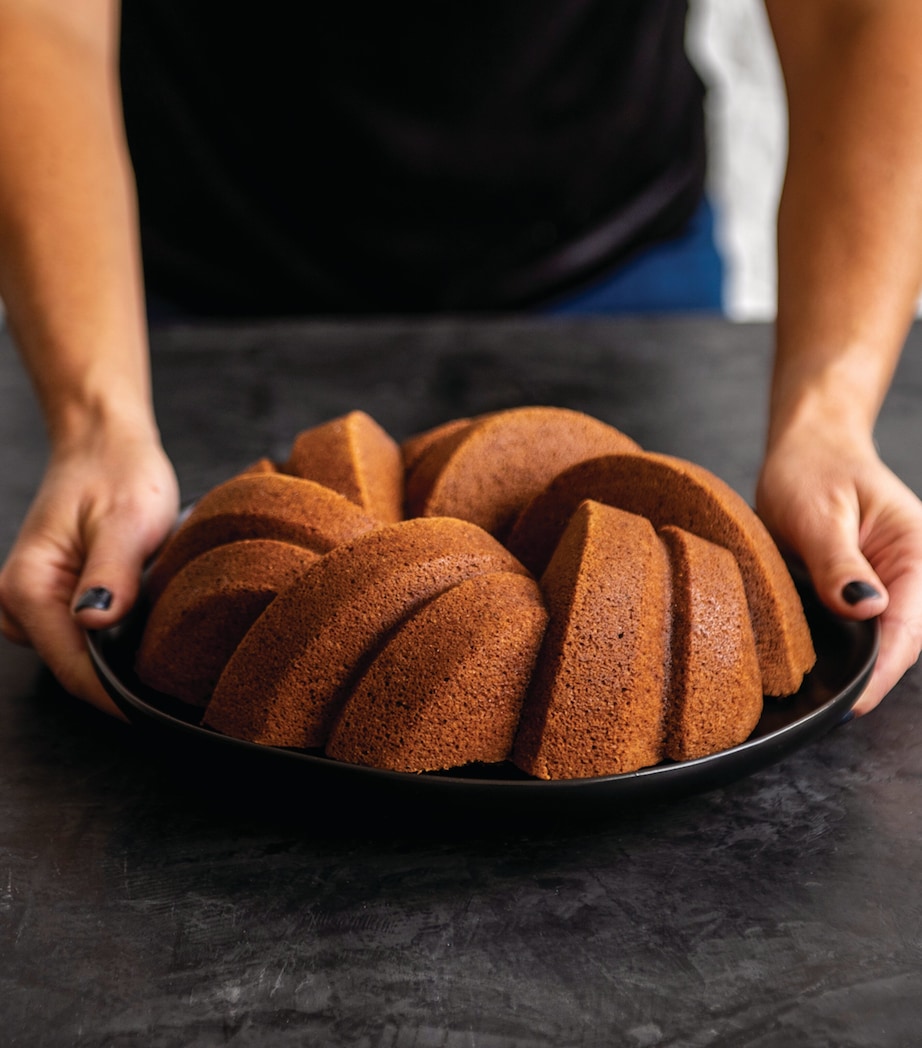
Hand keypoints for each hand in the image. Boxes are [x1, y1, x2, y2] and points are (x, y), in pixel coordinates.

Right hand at [0, 424, 178, 716]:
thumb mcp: (126, 519)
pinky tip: (143, 635)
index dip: (117, 697)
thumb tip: (96, 624)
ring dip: (116, 666)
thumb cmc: (118, 474)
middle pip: (73, 670)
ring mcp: (31, 603)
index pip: (73, 668)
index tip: (161, 715)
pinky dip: (110, 645)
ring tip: (167, 662)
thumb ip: (112, 573)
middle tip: (179, 695)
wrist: (105, 444)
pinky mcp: (51, 599)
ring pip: (76, 660)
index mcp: (28, 587)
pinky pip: (79, 640)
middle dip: (120, 686)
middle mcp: (18, 601)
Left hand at [756, 423, 921, 714]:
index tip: (853, 703)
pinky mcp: (861, 589)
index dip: (880, 672)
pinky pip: (858, 628)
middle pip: (897, 643)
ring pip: (878, 641)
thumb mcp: (820, 512)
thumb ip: (839, 561)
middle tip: (827, 708)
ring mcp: (887, 584)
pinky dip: (842, 646)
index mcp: (916, 553)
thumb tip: (865, 608)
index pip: (907, 628)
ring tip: (821, 695)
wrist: (807, 447)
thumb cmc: (814, 469)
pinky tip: (819, 663)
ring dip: (855, 665)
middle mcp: (909, 574)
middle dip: (868, 677)